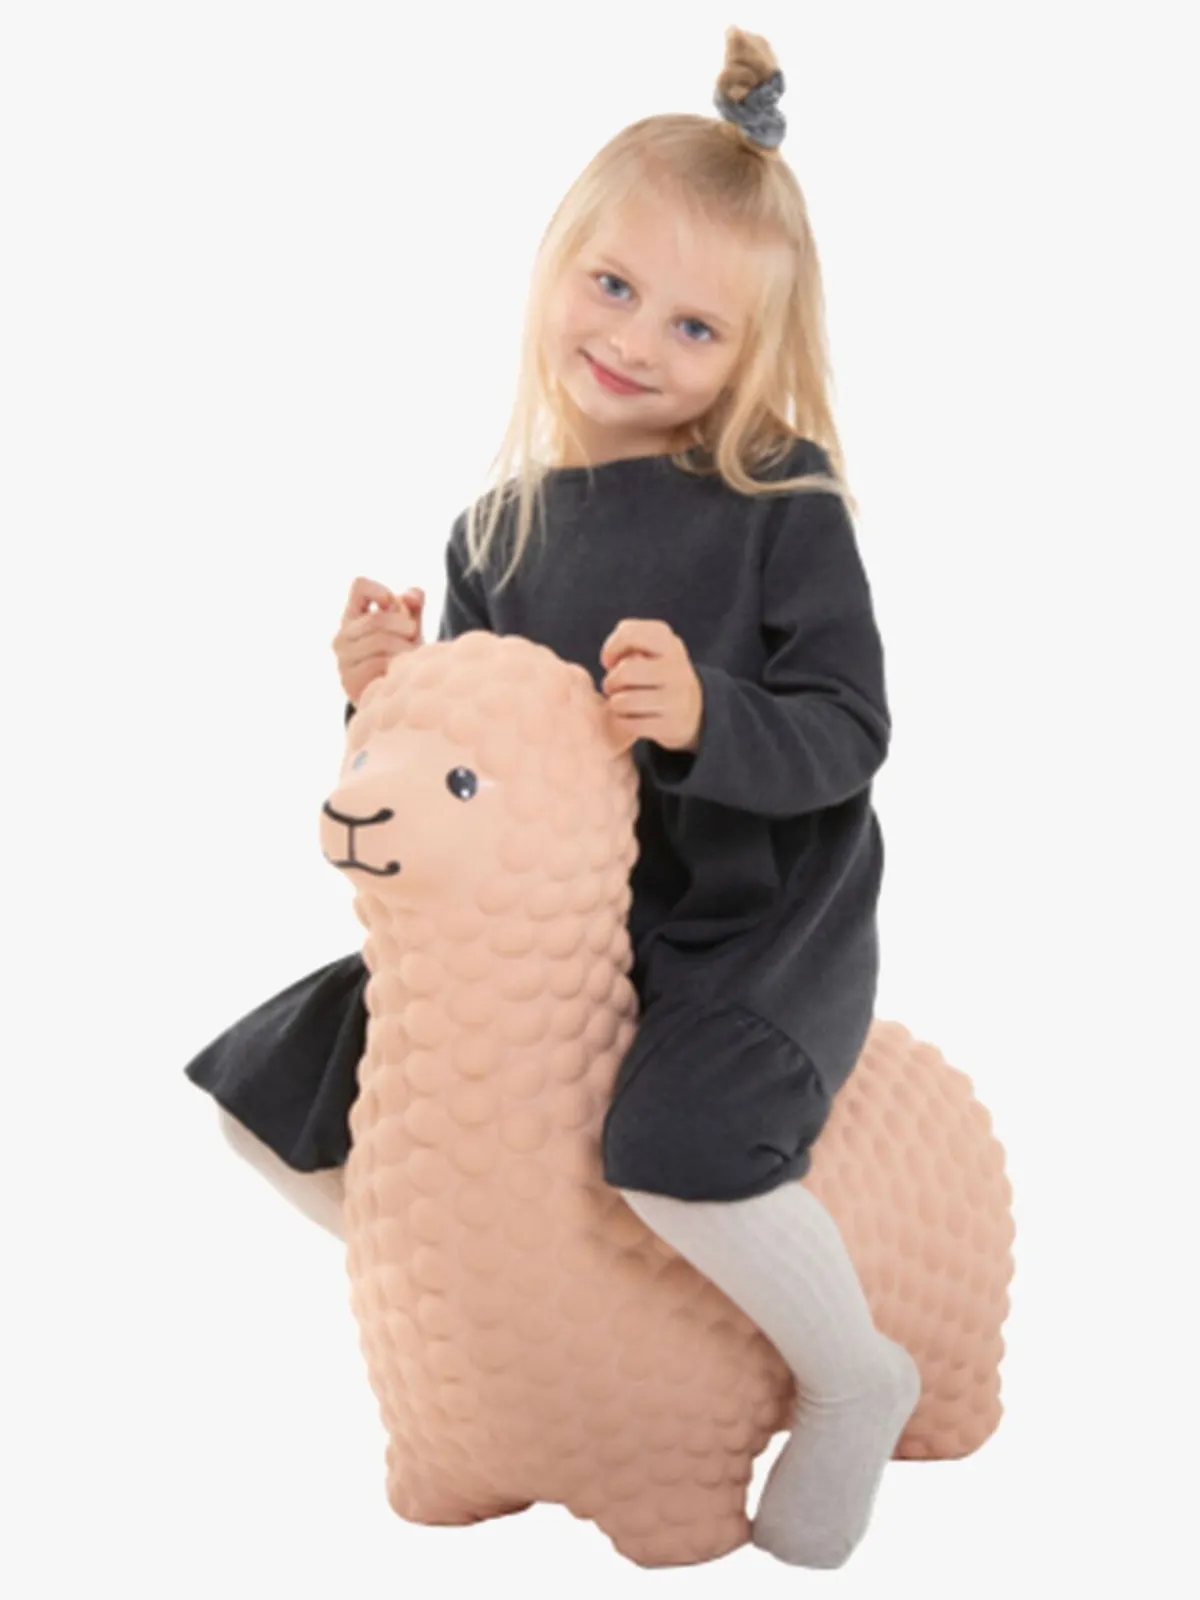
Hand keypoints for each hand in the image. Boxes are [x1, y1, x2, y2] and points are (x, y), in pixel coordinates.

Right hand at [332, 577, 424, 705]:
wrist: (386, 700)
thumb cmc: (398, 658)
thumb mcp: (407, 630)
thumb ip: (412, 608)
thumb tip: (415, 594)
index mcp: (354, 617)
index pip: (360, 586)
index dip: (380, 589)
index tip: (393, 603)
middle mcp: (342, 636)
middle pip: (377, 618)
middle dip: (404, 626)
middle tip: (414, 636)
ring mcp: (343, 659)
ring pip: (381, 641)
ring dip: (405, 648)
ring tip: (413, 657)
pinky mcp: (350, 680)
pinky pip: (380, 664)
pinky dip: (398, 666)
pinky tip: (402, 672)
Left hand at [599, 618, 703, 752]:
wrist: (695, 711)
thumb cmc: (659, 675)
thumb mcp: (654, 650)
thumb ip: (630, 641)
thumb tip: (611, 658)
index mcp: (670, 645)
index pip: (631, 634)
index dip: (611, 647)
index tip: (610, 660)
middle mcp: (677, 669)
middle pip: (625, 671)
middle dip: (610, 681)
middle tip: (612, 687)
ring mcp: (677, 699)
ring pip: (624, 701)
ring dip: (614, 704)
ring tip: (620, 703)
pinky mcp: (672, 725)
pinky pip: (629, 724)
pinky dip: (622, 721)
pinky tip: (629, 718)